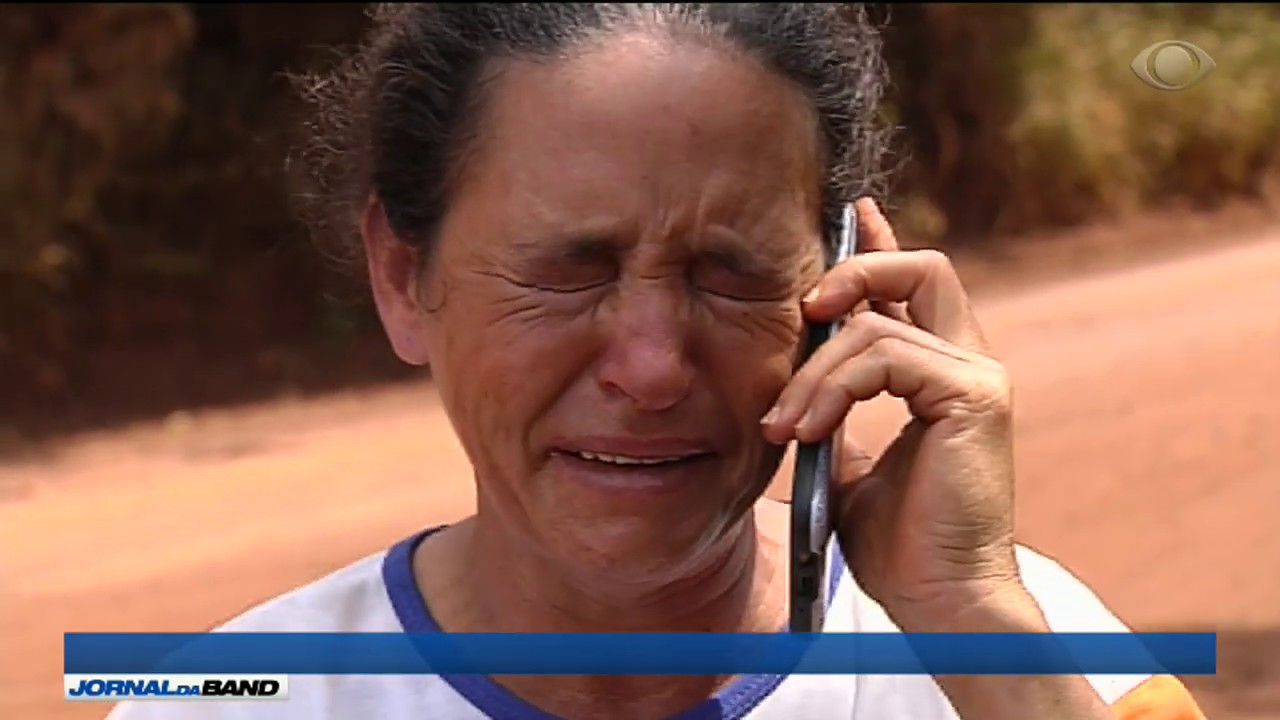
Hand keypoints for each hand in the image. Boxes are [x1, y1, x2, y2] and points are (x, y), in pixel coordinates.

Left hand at [761, 197, 1024, 627]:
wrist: (938, 598)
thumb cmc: (899, 545)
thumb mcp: (853, 466)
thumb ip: (840, 416)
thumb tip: (801, 390)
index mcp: (941, 375)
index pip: (915, 287)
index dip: (881, 248)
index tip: (852, 214)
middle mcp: (968, 366)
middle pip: (922, 269)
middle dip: (855, 270)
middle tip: (805, 306)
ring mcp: (978, 377)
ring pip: (880, 326)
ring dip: (814, 373)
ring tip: (784, 425)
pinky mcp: (975, 396)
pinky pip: (886, 358)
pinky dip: (834, 390)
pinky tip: (808, 430)